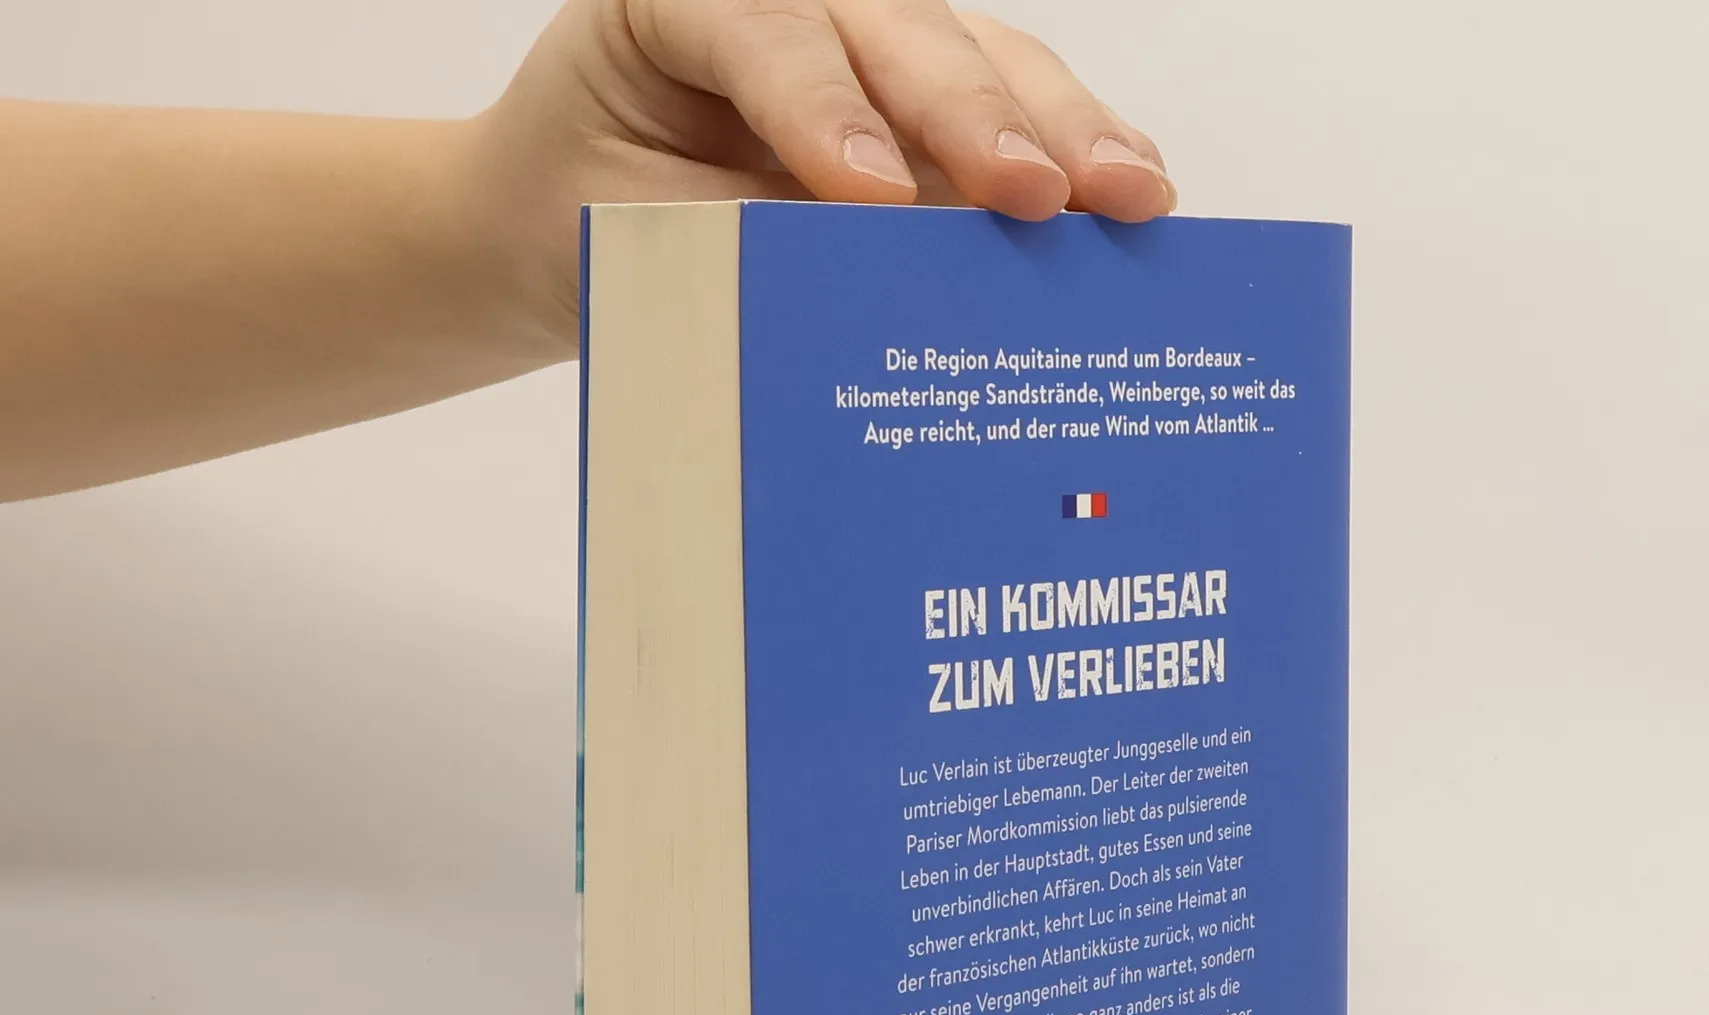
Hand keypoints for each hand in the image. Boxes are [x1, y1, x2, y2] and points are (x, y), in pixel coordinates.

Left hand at [470, 0, 1175, 351]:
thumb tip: (882, 275)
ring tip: (1127, 194)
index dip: (821, 106)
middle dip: (971, 113)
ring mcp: (861, 37)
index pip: (762, 28)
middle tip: (1037, 195)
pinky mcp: (913, 94)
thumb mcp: (636, 236)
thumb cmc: (585, 220)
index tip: (870, 193)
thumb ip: (744, 233)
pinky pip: (1002, 98)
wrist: (562, 223)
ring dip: (1056, 124)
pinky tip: (1130, 182)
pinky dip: (1066, 139)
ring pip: (969, 53)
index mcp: (677, 1)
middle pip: (893, 26)